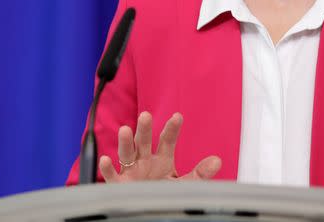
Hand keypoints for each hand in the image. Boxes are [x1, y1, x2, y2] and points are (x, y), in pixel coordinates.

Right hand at [98, 111, 221, 182]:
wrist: (149, 209)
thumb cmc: (164, 193)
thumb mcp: (183, 183)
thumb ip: (199, 173)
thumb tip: (217, 161)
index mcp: (162, 158)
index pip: (167, 140)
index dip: (172, 129)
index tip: (178, 116)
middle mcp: (144, 160)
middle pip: (144, 141)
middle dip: (144, 129)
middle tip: (146, 115)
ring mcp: (131, 171)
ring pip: (126, 154)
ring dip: (125, 142)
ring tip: (125, 130)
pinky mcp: (119, 185)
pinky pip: (112, 176)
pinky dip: (107, 169)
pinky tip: (106, 160)